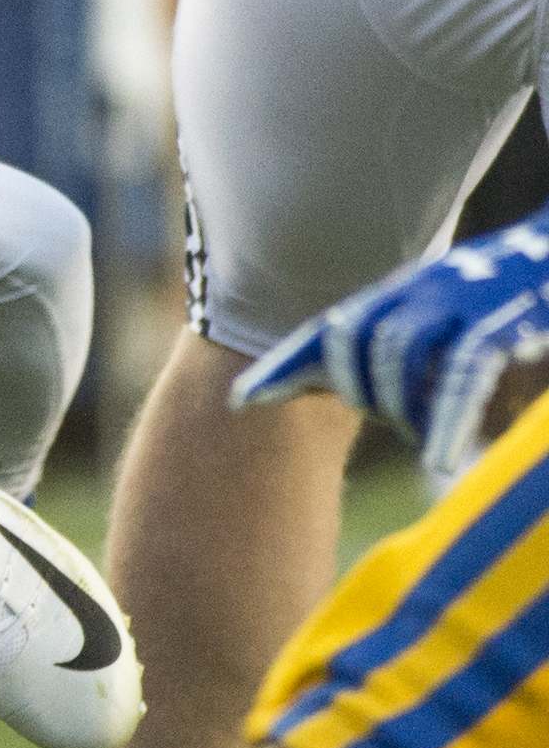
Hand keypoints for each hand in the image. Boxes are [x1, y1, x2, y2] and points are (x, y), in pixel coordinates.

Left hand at [234, 208, 548, 485]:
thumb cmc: (502, 300)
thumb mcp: (443, 314)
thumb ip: (398, 344)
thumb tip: (356, 396)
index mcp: (399, 291)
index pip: (326, 326)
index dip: (284, 363)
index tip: (241, 398)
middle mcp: (419, 287)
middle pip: (353, 338)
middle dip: (355, 390)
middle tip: (389, 421)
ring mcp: (460, 299)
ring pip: (399, 353)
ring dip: (400, 407)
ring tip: (422, 440)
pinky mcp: (505, 320)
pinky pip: (463, 374)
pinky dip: (446, 421)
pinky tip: (439, 461)